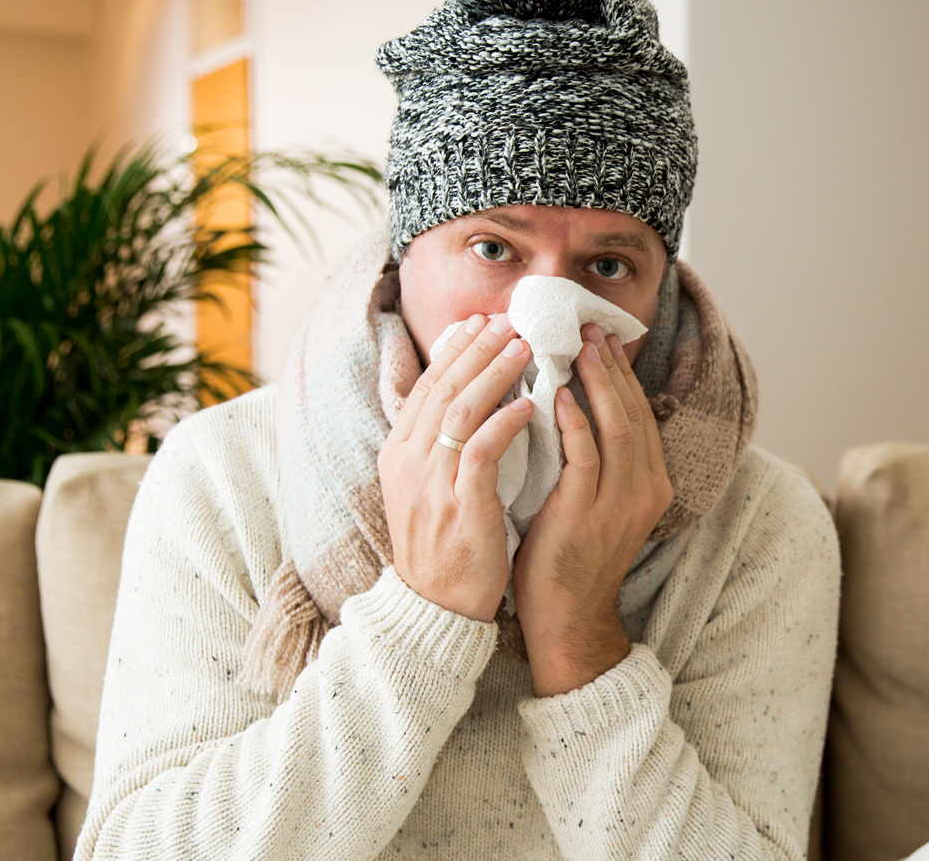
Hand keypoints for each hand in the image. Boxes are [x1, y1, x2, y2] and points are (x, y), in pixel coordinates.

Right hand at [378, 314, 534, 621]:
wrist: (435, 608)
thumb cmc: (445, 547)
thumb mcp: (430, 489)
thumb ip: (442, 447)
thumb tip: (467, 400)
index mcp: (400, 454)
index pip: (426, 387)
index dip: (454, 352)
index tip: (481, 322)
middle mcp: (409, 462)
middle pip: (441, 388)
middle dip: (476, 349)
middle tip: (508, 320)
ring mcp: (431, 483)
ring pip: (459, 411)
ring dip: (494, 374)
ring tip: (524, 347)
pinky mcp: (459, 506)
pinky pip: (480, 452)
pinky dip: (503, 423)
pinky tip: (528, 405)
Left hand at [512, 325, 673, 695]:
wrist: (567, 618)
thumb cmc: (571, 558)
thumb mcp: (597, 504)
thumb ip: (597, 462)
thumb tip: (577, 409)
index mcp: (652, 484)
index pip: (640, 414)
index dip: (622, 375)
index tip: (601, 341)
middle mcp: (646, 489)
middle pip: (634, 411)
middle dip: (611, 367)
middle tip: (588, 328)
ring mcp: (620, 502)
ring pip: (617, 425)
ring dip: (596, 382)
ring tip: (576, 347)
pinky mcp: (588, 513)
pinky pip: (585, 455)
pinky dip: (573, 421)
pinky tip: (555, 394)